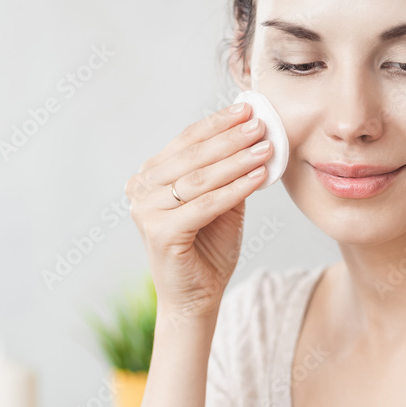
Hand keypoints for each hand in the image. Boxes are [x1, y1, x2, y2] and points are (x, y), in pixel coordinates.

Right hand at [124, 101, 272, 319]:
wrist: (196, 297)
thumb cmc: (208, 249)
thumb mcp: (221, 203)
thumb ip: (229, 173)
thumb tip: (255, 137)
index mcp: (150, 177)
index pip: (186, 142)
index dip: (217, 124)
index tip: (247, 108)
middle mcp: (140, 190)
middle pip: (192, 156)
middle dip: (229, 138)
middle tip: (259, 124)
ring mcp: (145, 212)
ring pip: (199, 179)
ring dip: (236, 160)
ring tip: (265, 147)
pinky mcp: (159, 233)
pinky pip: (205, 205)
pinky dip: (234, 189)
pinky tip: (258, 178)